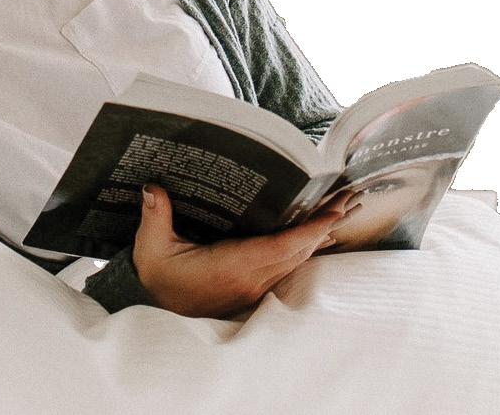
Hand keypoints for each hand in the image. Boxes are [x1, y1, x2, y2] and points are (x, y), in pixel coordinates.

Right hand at [132, 185, 358, 319]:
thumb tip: (153, 188)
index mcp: (232, 266)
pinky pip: (288, 265)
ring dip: (319, 236)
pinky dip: (306, 248)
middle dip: (325, 225)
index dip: (311, 230)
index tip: (333, 211)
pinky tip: (317, 237)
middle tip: (348, 197)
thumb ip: (156, 216)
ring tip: (340, 211)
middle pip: (299, 251)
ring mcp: (254, 286)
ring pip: (297, 260)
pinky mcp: (252, 287)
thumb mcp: (151, 248)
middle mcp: (250, 278)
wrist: (156, 312)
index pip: (282, 247)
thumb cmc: (158, 279)